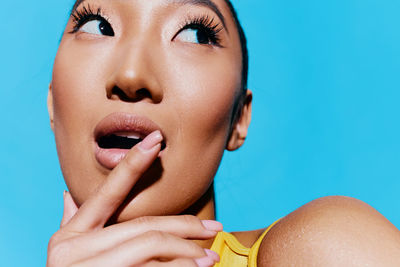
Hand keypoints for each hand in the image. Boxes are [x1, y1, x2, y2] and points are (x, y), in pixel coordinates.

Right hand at [47, 131, 221, 266]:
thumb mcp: (68, 255)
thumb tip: (67, 194)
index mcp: (69, 236)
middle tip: (213, 229)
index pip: (108, 193)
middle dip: (183, 225)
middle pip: (142, 227)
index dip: (132, 163)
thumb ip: (73, 224)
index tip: (156, 141)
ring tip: (210, 256)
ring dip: (186, 251)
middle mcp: (72, 249)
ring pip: (150, 247)